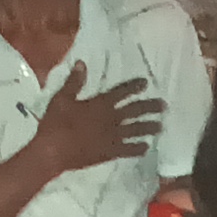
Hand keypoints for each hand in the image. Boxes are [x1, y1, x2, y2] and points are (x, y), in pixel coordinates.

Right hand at [27, 64, 161, 172]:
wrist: (53, 151)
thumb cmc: (55, 124)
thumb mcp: (61, 98)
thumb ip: (74, 82)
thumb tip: (82, 63)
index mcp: (100, 104)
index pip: (121, 92)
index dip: (134, 87)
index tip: (145, 83)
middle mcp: (111, 119)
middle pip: (135, 111)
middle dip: (150, 107)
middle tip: (163, 105)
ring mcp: (112, 137)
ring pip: (136, 130)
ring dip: (149, 127)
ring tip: (160, 126)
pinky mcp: (109, 153)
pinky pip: (128, 150)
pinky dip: (138, 149)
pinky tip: (146, 147)